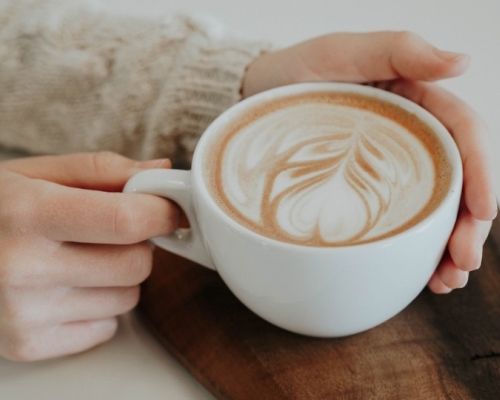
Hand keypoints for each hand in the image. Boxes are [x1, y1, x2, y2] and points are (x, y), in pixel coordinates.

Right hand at [0, 152, 178, 360]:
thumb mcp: (33, 173)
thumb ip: (101, 170)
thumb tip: (159, 171)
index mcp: (28, 214)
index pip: (127, 221)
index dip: (162, 212)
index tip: (169, 208)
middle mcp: (23, 269)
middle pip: (137, 263)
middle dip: (138, 244)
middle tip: (111, 232)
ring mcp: (24, 314)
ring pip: (129, 297)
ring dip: (119, 276)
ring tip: (79, 258)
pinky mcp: (27, 344)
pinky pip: (106, 327)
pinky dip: (99, 307)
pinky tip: (66, 287)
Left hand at [243, 31, 497, 292]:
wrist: (257, 99)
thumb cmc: (296, 72)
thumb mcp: (342, 53)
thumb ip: (399, 50)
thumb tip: (463, 62)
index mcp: (416, 103)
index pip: (464, 136)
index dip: (481, 173)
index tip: (482, 212)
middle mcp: (410, 139)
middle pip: (456, 181)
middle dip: (468, 225)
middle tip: (462, 263)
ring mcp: (388, 169)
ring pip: (433, 208)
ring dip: (446, 247)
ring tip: (446, 281)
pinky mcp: (365, 191)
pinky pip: (397, 220)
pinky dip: (413, 248)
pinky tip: (420, 272)